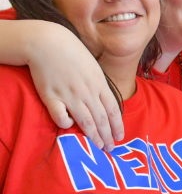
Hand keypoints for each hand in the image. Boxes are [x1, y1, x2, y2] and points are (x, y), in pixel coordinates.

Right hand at [28, 23, 122, 148]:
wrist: (49, 44)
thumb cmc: (73, 53)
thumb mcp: (93, 67)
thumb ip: (98, 84)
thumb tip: (104, 101)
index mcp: (99, 83)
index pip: (112, 109)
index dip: (117, 124)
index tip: (120, 136)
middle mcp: (87, 91)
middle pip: (101, 118)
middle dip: (107, 135)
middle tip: (111, 149)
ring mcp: (70, 95)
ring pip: (85, 120)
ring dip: (93, 135)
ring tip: (98, 146)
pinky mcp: (51, 97)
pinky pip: (61, 116)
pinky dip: (66, 123)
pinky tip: (69, 126)